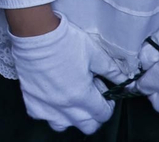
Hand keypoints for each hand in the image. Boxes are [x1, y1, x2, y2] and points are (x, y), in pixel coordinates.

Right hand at [7, 13, 121, 134]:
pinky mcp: (31, 101)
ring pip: (64, 126)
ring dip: (71, 117)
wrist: (35, 33)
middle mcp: (64, 106)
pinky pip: (43, 117)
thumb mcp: (94, 53)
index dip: (108, 105)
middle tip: (91, 96)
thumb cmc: (64, 41)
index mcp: (81, 95)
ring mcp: (46, 106)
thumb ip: (112, 71)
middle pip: (87, 126)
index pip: (103, 115)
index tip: (104, 94)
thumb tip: (126, 82)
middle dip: (94, 115)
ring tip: (71, 99)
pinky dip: (50, 112)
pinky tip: (52, 97)